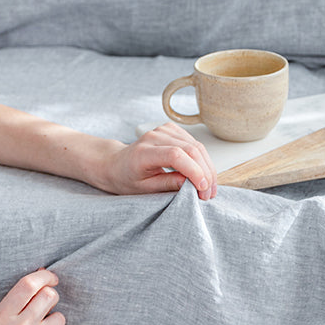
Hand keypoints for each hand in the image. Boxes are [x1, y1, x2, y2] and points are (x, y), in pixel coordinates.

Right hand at [0, 269, 66, 324]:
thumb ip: (19, 299)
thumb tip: (44, 274)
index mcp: (3, 316)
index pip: (29, 284)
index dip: (44, 276)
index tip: (51, 278)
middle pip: (50, 296)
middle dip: (51, 299)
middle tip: (44, 309)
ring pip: (60, 317)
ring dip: (53, 323)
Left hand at [98, 123, 217, 199]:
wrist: (116, 164)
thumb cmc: (126, 178)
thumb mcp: (144, 189)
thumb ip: (167, 184)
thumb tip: (191, 183)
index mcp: (143, 152)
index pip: (175, 155)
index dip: (194, 170)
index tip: (202, 188)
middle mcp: (153, 137)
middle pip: (190, 149)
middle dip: (205, 173)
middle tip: (208, 194)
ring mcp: (163, 130)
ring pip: (196, 145)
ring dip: (207, 167)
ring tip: (208, 188)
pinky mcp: (171, 130)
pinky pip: (194, 143)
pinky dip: (202, 159)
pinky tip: (203, 174)